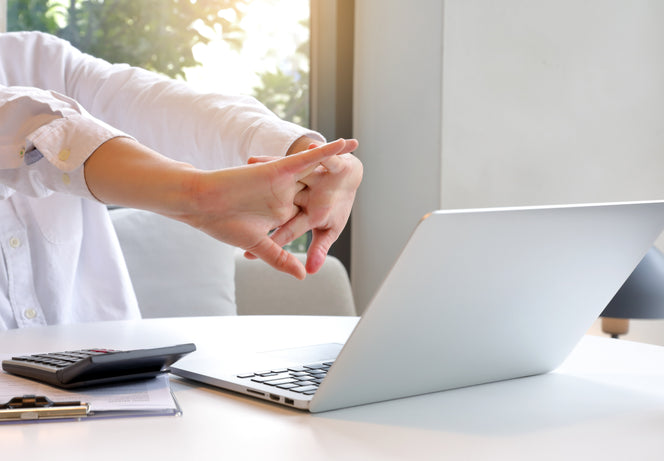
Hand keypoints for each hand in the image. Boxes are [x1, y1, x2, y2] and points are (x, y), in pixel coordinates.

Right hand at [182, 139, 358, 278]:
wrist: (201, 203)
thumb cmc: (222, 224)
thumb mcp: (259, 245)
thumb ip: (281, 258)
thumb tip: (303, 275)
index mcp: (281, 213)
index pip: (308, 214)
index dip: (324, 212)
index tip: (336, 214)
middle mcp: (285, 195)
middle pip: (316, 189)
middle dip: (335, 182)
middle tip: (355, 176)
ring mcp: (284, 181)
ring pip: (316, 169)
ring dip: (338, 159)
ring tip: (356, 149)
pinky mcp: (280, 169)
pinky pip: (309, 158)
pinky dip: (328, 151)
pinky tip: (346, 143)